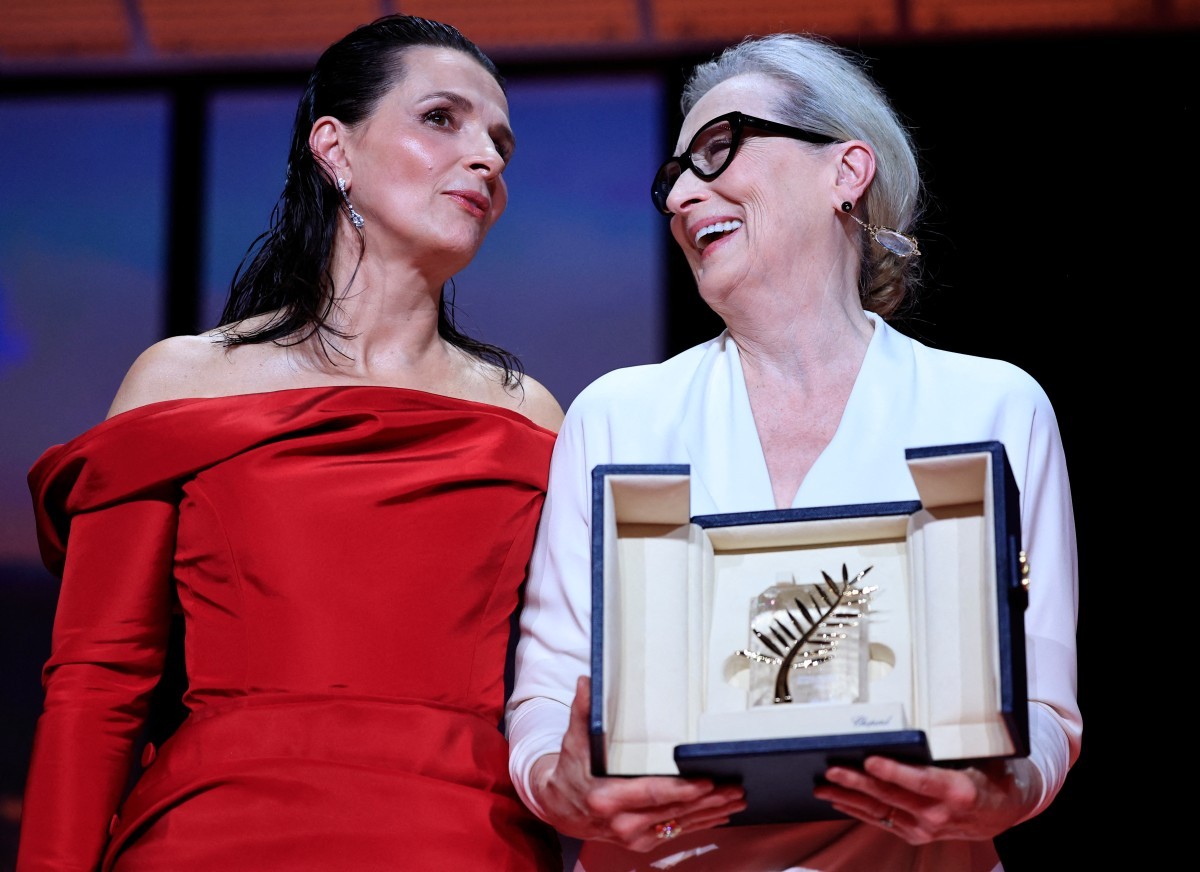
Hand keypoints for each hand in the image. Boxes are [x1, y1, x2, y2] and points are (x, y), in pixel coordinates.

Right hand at [529, 676, 746, 850]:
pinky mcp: (642, 843)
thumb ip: (584, 712)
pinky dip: (701, 823)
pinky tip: (721, 814)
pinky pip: (677, 832)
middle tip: (734, 787)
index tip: (705, 781)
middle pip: (673, 811)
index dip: (680, 789)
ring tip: (736, 798)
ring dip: (711, 812)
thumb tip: (586, 681)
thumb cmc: (572, 770)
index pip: (651, 794)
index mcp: (606, 797)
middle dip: (707, 801)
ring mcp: (633, 837)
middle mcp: (622, 822)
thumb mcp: (575, 740)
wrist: (560, 807)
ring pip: (680, 824)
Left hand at [813, 755, 1032, 844]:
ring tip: (823, 786)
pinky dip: (859, 811)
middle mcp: (940, 814)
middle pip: (892, 796)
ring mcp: (926, 829)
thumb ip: (950, 746)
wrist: (1004, 810)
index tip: (869, 759)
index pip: (920, 781)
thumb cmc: (990, 773)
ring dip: (848, 798)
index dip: (893, 771)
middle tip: (832, 770)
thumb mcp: (980, 755)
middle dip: (857, 782)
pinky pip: (882, 821)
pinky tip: (840, 801)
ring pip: (880, 811)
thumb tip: (917, 725)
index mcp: (958, 791)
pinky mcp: (916, 835)